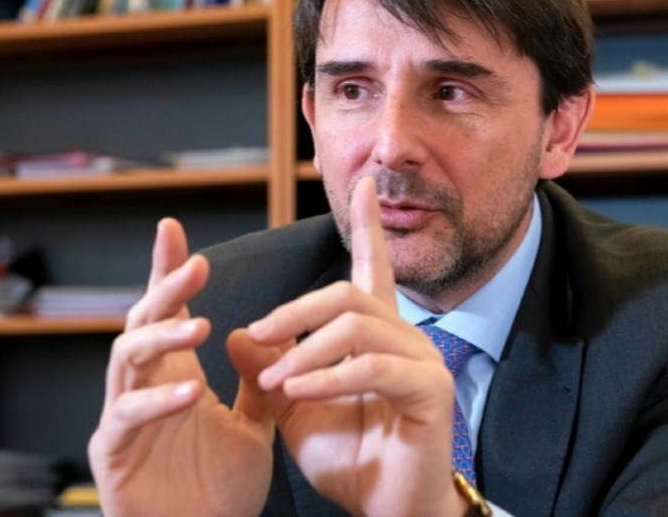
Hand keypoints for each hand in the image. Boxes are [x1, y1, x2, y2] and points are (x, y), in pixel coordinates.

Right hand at [88, 218, 276, 515]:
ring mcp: (123, 419)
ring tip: (197, 324)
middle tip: (195, 266)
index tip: (173, 230)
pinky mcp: (114, 454)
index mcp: (175, 375)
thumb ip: (260, 380)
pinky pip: (127, 418)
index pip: (167, 312)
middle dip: (166, 290)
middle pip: (143, 323)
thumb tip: (266, 330)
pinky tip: (189, 392)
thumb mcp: (255, 425)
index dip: (166, 272)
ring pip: (125, 359)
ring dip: (161, 338)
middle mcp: (144, 388)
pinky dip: (157, 402)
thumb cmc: (222, 489)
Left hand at [236, 177, 466, 515]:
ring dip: (306, 349)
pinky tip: (298, 391)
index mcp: (377, 338)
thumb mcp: (294, 410)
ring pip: (357, 325)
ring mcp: (423, 362)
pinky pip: (372, 367)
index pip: (372, 270)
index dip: (369, 227)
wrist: (385, 511)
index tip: (364, 184)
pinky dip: (328, 378)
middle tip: (256, 336)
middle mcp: (406, 340)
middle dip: (295, 311)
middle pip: (348, 295)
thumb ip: (270, 369)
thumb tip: (235, 334)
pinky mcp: (431, 390)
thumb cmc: (348, 462)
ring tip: (273, 380)